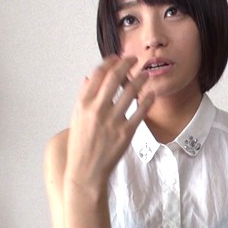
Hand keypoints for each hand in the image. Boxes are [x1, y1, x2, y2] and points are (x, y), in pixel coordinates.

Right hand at [65, 55, 152, 186]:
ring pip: (130, 92)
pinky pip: (140, 111)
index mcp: (83, 104)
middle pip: (115, 78)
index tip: (117, 58)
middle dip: (126, 64)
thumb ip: (84, 97)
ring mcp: (112, 121)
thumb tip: (89, 78)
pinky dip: (147, 100)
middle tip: (134, 59)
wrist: (86, 170)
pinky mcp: (125, 132)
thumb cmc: (80, 144)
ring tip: (145, 73)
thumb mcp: (76, 118)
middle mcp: (97, 110)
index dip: (109, 62)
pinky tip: (151, 94)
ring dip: (140, 79)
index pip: (98, 74)